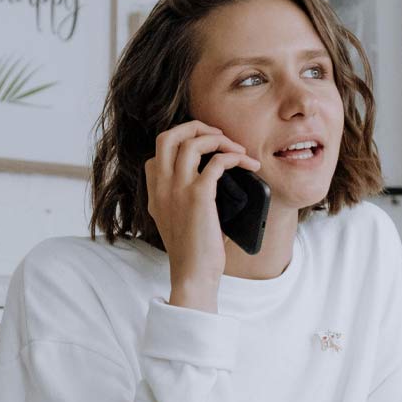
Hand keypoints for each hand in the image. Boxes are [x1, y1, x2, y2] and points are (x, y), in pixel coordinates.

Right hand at [143, 121, 260, 312]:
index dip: (180, 143)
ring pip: (192, 142)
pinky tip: (246, 165)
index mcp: (155, 192)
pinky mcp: (198, 196)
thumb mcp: (179, 220)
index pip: (157, 152)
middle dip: (195, 127)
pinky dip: (234, 157)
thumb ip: (185, 197)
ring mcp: (177, 189)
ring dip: (219, 139)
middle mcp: (161, 186)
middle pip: (168, 136)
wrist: (193, 274)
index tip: (203, 149)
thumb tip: (217, 177)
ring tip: (238, 149)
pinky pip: (216, 162)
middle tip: (218, 135)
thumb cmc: (193, 251)